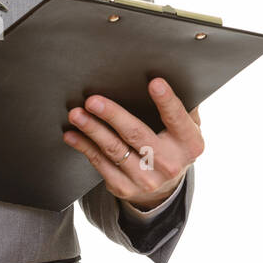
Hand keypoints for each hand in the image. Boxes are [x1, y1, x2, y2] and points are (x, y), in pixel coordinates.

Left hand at [63, 77, 203, 210]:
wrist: (165, 184)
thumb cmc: (173, 142)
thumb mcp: (185, 126)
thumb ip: (181, 105)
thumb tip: (165, 74)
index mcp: (190, 144)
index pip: (177, 119)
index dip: (166, 101)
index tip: (154, 82)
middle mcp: (170, 164)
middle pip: (137, 135)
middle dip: (113, 115)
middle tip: (93, 101)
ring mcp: (147, 179)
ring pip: (114, 150)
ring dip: (92, 130)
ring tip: (77, 114)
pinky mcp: (125, 187)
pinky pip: (100, 164)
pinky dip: (84, 147)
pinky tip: (73, 135)